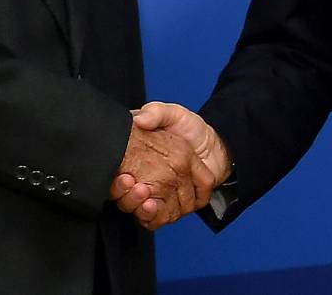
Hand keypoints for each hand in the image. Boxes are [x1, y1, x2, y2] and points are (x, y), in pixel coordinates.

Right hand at [111, 102, 231, 228]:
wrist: (214, 145)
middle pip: (127, 198)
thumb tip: (139, 120)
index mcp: (138, 160)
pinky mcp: (171, 205)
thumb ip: (156, 113)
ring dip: (142, 209)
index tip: (124, 178)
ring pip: (141, 211)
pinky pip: (159, 219)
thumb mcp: (172, 113)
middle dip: (129, 199)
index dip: (116, 184)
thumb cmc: (190, 128)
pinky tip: (156, 208)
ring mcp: (157, 194)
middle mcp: (144, 179)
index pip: (117, 179)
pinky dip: (157, 218)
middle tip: (138, 189)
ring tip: (148, 201)